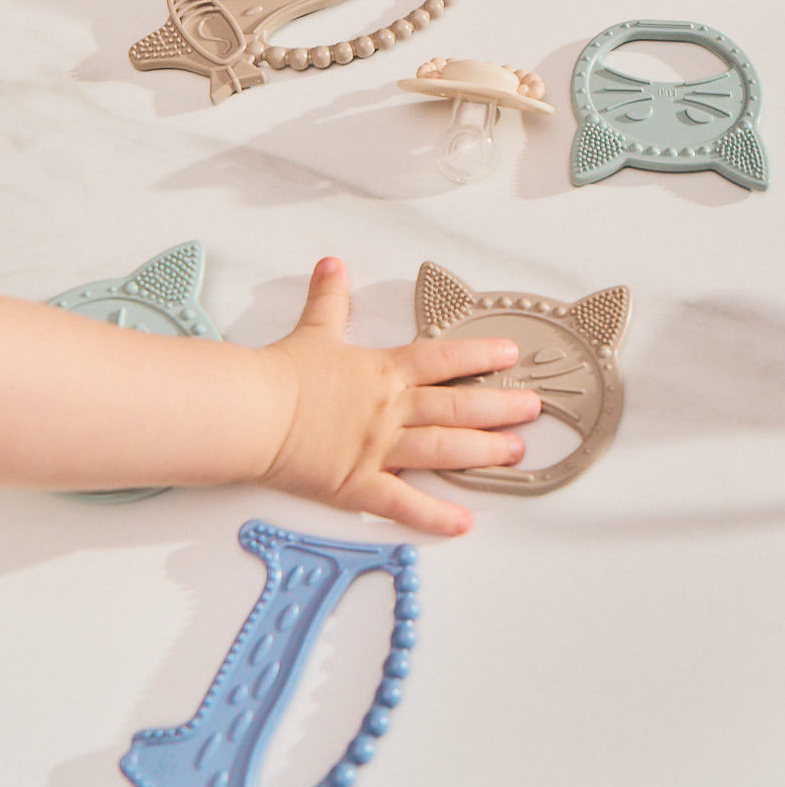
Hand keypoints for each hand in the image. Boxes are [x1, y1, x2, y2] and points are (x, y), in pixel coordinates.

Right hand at [260, 258, 540, 534]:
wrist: (253, 411)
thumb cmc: (281, 375)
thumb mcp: (312, 331)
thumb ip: (328, 300)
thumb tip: (332, 264)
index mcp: (382, 373)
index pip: (441, 360)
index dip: (478, 356)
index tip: (510, 355)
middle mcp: (390, 410)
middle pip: (455, 406)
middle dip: (498, 407)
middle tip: (532, 409)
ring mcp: (378, 449)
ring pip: (441, 449)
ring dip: (481, 451)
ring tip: (515, 453)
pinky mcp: (359, 484)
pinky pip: (403, 503)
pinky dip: (433, 515)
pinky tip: (463, 522)